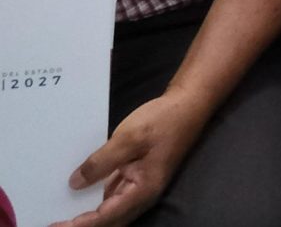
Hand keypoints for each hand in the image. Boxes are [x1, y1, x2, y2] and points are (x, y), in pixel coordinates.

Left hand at [63, 91, 214, 226]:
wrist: (189, 104)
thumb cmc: (163, 120)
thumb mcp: (128, 138)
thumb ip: (101, 163)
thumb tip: (74, 184)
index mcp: (143, 190)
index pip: (106, 217)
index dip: (80, 225)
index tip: (55, 225)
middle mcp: (142, 195)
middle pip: (109, 222)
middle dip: (83, 226)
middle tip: (53, 224)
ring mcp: (140, 187)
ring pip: (111, 213)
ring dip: (88, 218)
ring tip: (61, 216)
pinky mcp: (136, 178)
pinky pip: (113, 198)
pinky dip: (95, 204)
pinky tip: (78, 197)